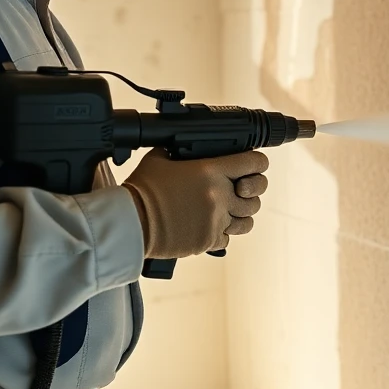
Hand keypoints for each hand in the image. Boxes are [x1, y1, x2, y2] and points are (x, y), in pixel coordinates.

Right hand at [121, 149, 269, 258]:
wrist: (131, 222)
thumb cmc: (143, 190)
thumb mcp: (160, 158)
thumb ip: (180, 151)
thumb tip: (183, 146)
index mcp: (211, 170)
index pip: (254, 163)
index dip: (257, 163)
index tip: (253, 166)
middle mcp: (219, 196)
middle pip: (256, 195)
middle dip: (251, 193)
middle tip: (241, 191)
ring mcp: (216, 220)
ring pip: (247, 221)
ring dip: (239, 215)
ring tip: (226, 212)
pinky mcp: (208, 241)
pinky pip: (227, 239)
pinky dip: (221, 234)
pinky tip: (207, 226)